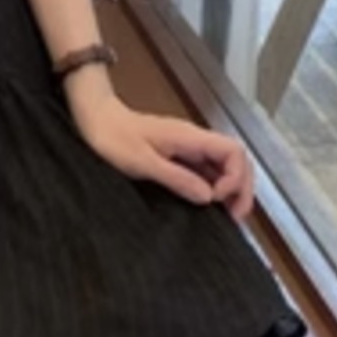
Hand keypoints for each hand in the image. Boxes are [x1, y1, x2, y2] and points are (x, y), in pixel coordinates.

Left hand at [70, 87, 254, 220]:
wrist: (95, 120)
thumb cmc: (113, 138)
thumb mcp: (142, 162)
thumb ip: (176, 177)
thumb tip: (209, 197)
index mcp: (189, 137)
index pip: (233, 151)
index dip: (235, 177)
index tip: (217, 199)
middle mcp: (194, 141)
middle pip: (235, 160)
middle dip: (241, 188)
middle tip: (235, 217)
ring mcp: (187, 148)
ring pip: (223, 167)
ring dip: (230, 190)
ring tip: (226, 216)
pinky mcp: (178, 156)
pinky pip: (206, 172)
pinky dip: (214, 189)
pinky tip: (208, 206)